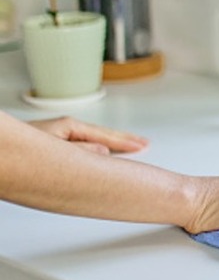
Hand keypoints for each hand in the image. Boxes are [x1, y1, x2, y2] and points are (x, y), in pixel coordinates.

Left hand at [27, 116, 147, 154]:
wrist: (0, 151)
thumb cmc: (15, 149)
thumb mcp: (53, 147)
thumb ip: (81, 150)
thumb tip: (104, 151)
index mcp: (68, 127)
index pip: (105, 135)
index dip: (126, 142)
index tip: (143, 146)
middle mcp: (65, 130)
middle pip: (102, 134)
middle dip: (124, 140)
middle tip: (144, 144)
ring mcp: (60, 136)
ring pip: (94, 139)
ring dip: (113, 142)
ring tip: (132, 146)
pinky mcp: (54, 144)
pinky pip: (85, 143)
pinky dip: (100, 146)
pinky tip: (104, 153)